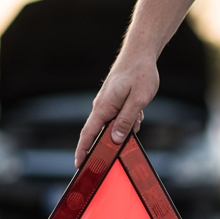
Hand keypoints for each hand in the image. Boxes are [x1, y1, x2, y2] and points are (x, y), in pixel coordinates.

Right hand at [73, 0, 205, 166]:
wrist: (141, 53)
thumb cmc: (140, 74)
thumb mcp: (138, 100)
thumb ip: (126, 120)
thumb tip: (115, 139)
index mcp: (104, 108)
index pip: (88, 134)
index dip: (83, 151)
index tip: (79, 165)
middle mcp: (102, 106)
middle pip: (101, 132)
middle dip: (110, 143)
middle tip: (117, 153)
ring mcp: (108, 103)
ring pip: (115, 124)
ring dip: (127, 126)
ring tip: (139, 113)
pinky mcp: (115, 100)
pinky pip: (121, 116)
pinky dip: (131, 117)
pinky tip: (139, 109)